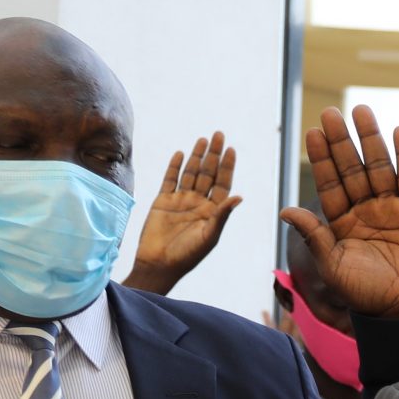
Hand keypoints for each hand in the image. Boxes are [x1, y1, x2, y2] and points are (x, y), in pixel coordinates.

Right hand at [122, 133, 244, 294]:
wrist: (159, 263)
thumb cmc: (187, 254)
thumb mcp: (209, 236)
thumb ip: (222, 215)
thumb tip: (239, 197)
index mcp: (213, 212)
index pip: (222, 184)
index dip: (227, 167)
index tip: (231, 149)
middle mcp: (198, 203)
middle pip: (208, 174)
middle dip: (213, 155)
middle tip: (219, 135)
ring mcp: (180, 200)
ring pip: (190, 173)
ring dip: (197, 157)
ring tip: (203, 139)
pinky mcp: (163, 201)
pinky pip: (170, 179)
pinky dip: (175, 167)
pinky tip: (181, 154)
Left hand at [279, 104, 398, 319]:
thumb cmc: (367, 296)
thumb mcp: (334, 268)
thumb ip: (314, 237)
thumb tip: (285, 210)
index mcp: (342, 224)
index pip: (329, 184)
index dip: (321, 159)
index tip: (312, 133)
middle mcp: (365, 211)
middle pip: (351, 169)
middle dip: (342, 141)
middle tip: (331, 113)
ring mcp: (392, 209)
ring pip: (379, 167)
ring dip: (370, 139)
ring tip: (361, 111)